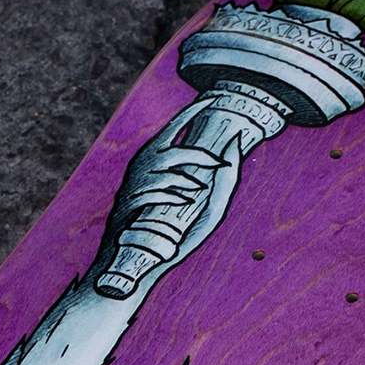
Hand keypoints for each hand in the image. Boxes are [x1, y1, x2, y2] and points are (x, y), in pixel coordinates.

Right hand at [95, 100, 242, 288]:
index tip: (214, 98)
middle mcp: (142, 169)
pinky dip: (171, 197)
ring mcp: (132, 187)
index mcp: (157, 162)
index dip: (192, 112)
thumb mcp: (209, 208)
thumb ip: (226, 178)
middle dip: (199, 156)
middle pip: (172, 151)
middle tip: (220, 163)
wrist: (136, 265)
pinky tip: (185, 204)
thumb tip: (238, 144)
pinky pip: (151, 192)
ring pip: (163, 170)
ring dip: (185, 179)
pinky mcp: (126, 207)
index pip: (174, 128)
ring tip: (197, 193)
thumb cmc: (175, 236)